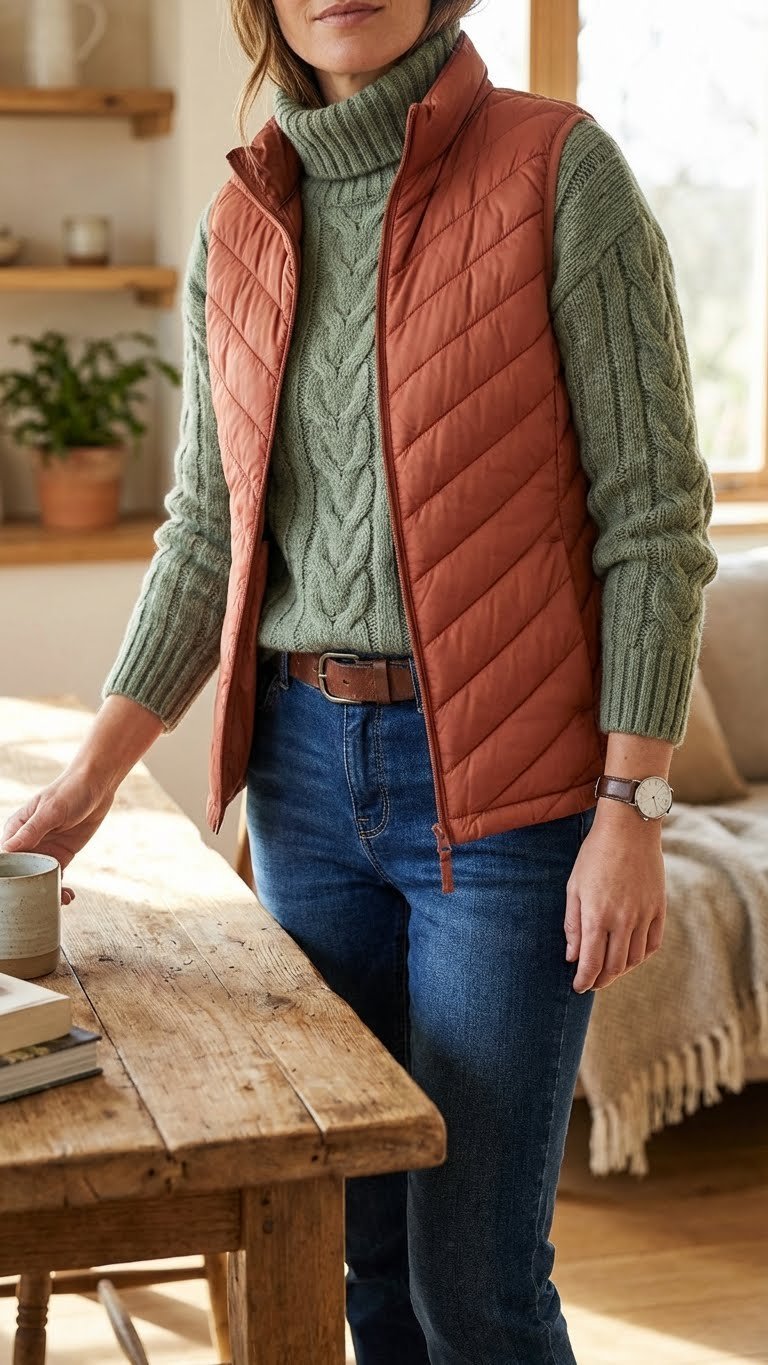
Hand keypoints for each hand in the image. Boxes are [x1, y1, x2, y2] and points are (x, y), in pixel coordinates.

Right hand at [1, 766, 115, 906]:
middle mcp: (27, 842)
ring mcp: (44, 850)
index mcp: (16, 830)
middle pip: (20, 872)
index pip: (4, 858)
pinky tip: (68, 896)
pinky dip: (60, 887)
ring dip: (46, 891)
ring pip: (38, 877)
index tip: (11, 893)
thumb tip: (7, 850)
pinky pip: (56, 875)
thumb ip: (31, 831)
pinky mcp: (61, 854)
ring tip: (61, 902)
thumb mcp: (51, 811)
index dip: (6, 877)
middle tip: (37, 904)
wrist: (97, 785)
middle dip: (26, 890)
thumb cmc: (70, 791)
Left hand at [564, 800, 665, 991]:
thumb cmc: (594, 855)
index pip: (591, 963)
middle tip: (591, 982)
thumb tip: (572, 957)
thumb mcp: (574, 887)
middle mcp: (622, 921)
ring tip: (609, 970)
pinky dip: (642, 956)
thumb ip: (572, 925)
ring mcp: (644, 915)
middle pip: (614, 967)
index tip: (578, 987)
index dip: (584, 980)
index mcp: (597, 916)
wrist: (629, 829)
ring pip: (635, 959)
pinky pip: (653, 943)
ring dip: (621, 970)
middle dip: (600, 980)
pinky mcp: (659, 908)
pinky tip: (631, 955)